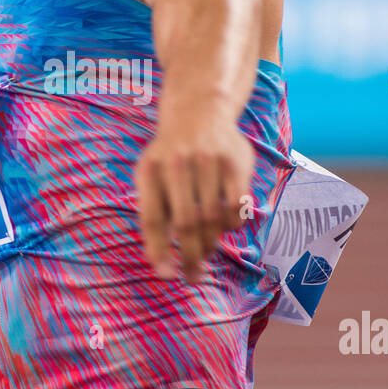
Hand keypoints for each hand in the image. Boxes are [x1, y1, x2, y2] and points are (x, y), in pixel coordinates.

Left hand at [135, 117, 254, 283]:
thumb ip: (152, 211)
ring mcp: (208, 162)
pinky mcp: (235, 163)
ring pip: (214, 219)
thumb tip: (161, 263)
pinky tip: (226, 227)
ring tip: (207, 252)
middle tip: (194, 277)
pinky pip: (238, 207)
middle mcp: (177, 164)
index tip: (167, 275)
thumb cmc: (170, 155)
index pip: (152, 219)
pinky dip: (233, 225)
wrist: (200, 112)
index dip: (159, 251)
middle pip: (186, 224)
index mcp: (150, 171)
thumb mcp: (149, 173)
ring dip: (212, 244)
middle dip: (191, 257)